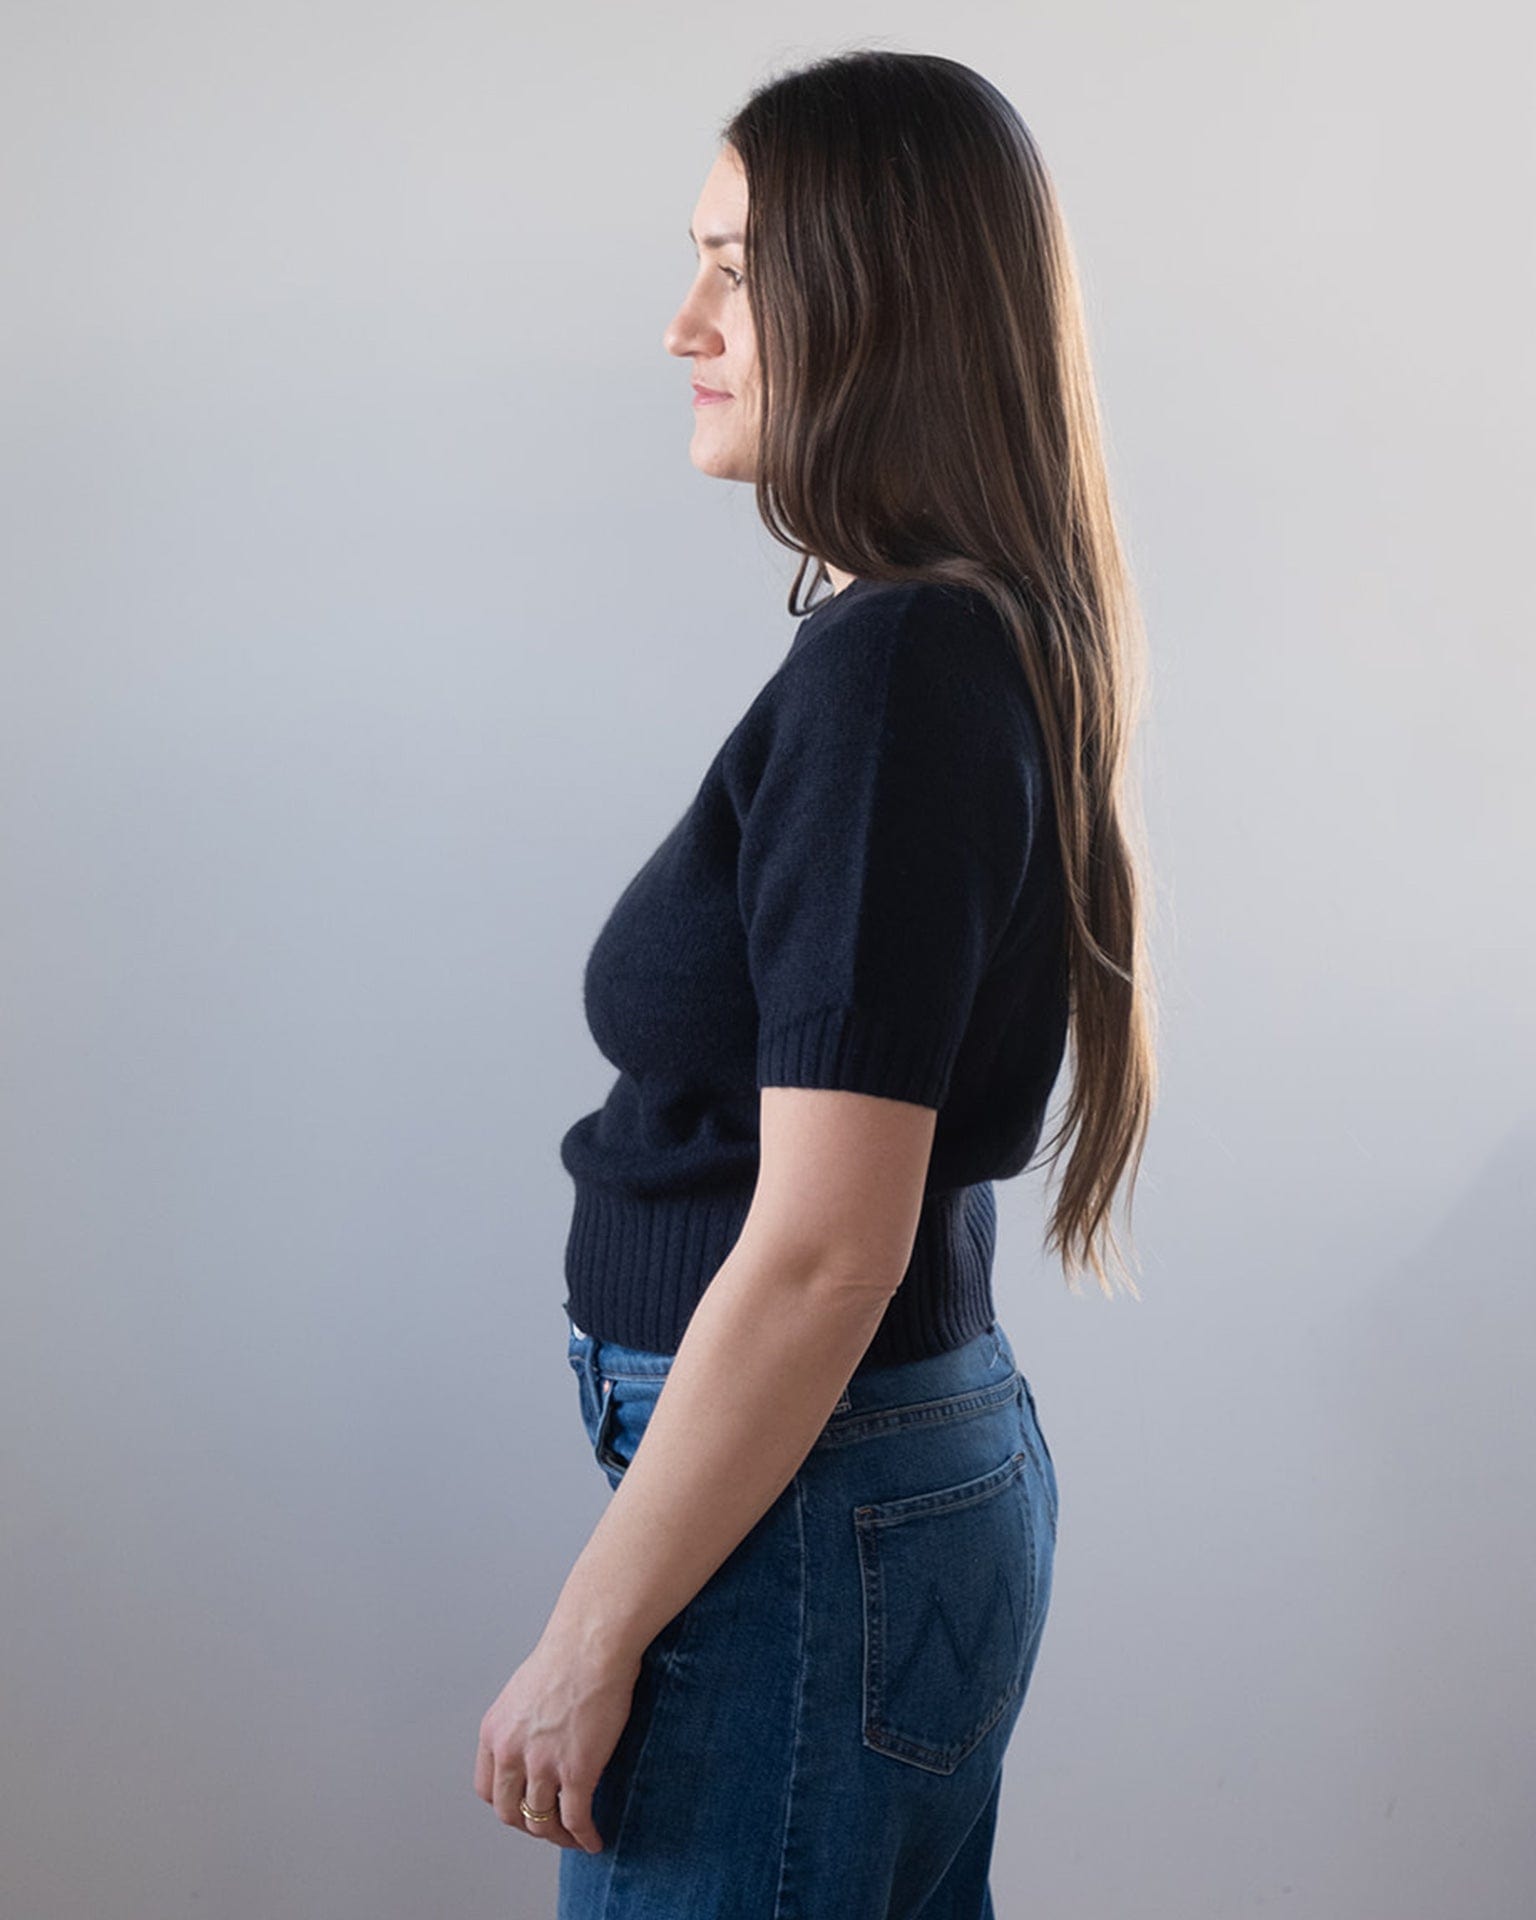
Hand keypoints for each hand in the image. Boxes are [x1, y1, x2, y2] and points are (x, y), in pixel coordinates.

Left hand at [473, 1622, 642, 1852]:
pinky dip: (584, 1837)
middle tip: (550, 1825)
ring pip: (541, 1821)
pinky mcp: (576, 1772)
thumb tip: (536, 1740)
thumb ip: (521, 1723)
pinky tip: (594, 1839)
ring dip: (558, 1836)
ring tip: (574, 1837)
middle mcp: (511, 1753)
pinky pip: (575, 1818)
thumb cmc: (568, 1656)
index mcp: (494, 1732)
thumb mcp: (524, 1692)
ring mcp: (542, 1765)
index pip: (488, 1789)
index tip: (524, 1807)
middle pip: (510, 1812)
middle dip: (530, 1824)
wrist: (592, 1645)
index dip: (507, 1805)